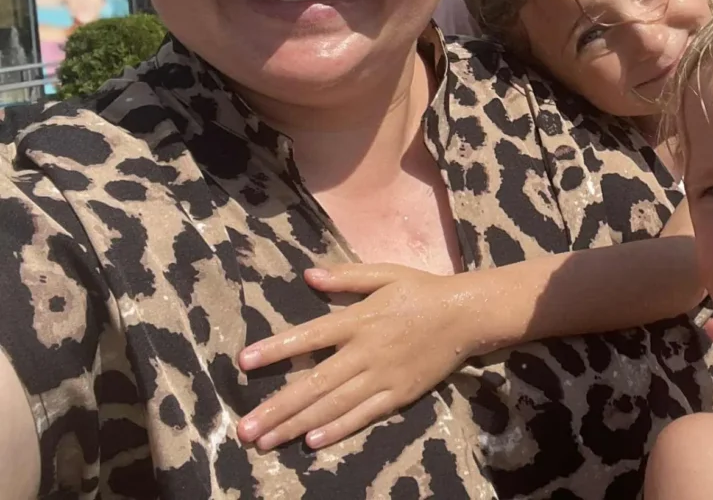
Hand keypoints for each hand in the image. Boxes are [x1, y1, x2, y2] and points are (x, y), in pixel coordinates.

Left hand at [236, 264, 478, 449]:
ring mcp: (383, 376)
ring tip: (265, 441)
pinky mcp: (399, 394)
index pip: (310, 336)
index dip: (277, 349)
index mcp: (360, 319)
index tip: (244, 362)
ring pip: (333, 405)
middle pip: (315, 383)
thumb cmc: (422, 290)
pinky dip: (338, 428)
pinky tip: (313, 440)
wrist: (466, 315)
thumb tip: (309, 275)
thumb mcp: (385, 273)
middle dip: (277, 408)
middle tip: (245, 429)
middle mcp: (366, 351)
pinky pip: (364, 415)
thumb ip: (347, 277)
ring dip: (297, 424)